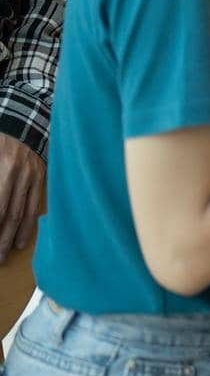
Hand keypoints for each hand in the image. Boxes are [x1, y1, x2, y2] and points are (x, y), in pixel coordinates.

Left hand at [0, 135, 44, 263]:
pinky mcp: (41, 177)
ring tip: (4, 255)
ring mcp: (32, 176)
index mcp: (3, 167)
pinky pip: (34, 206)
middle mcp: (18, 174)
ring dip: (11, 237)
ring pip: (21, 213)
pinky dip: (28, 226)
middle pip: (7, 213)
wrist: (22, 120)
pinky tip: (22, 241)